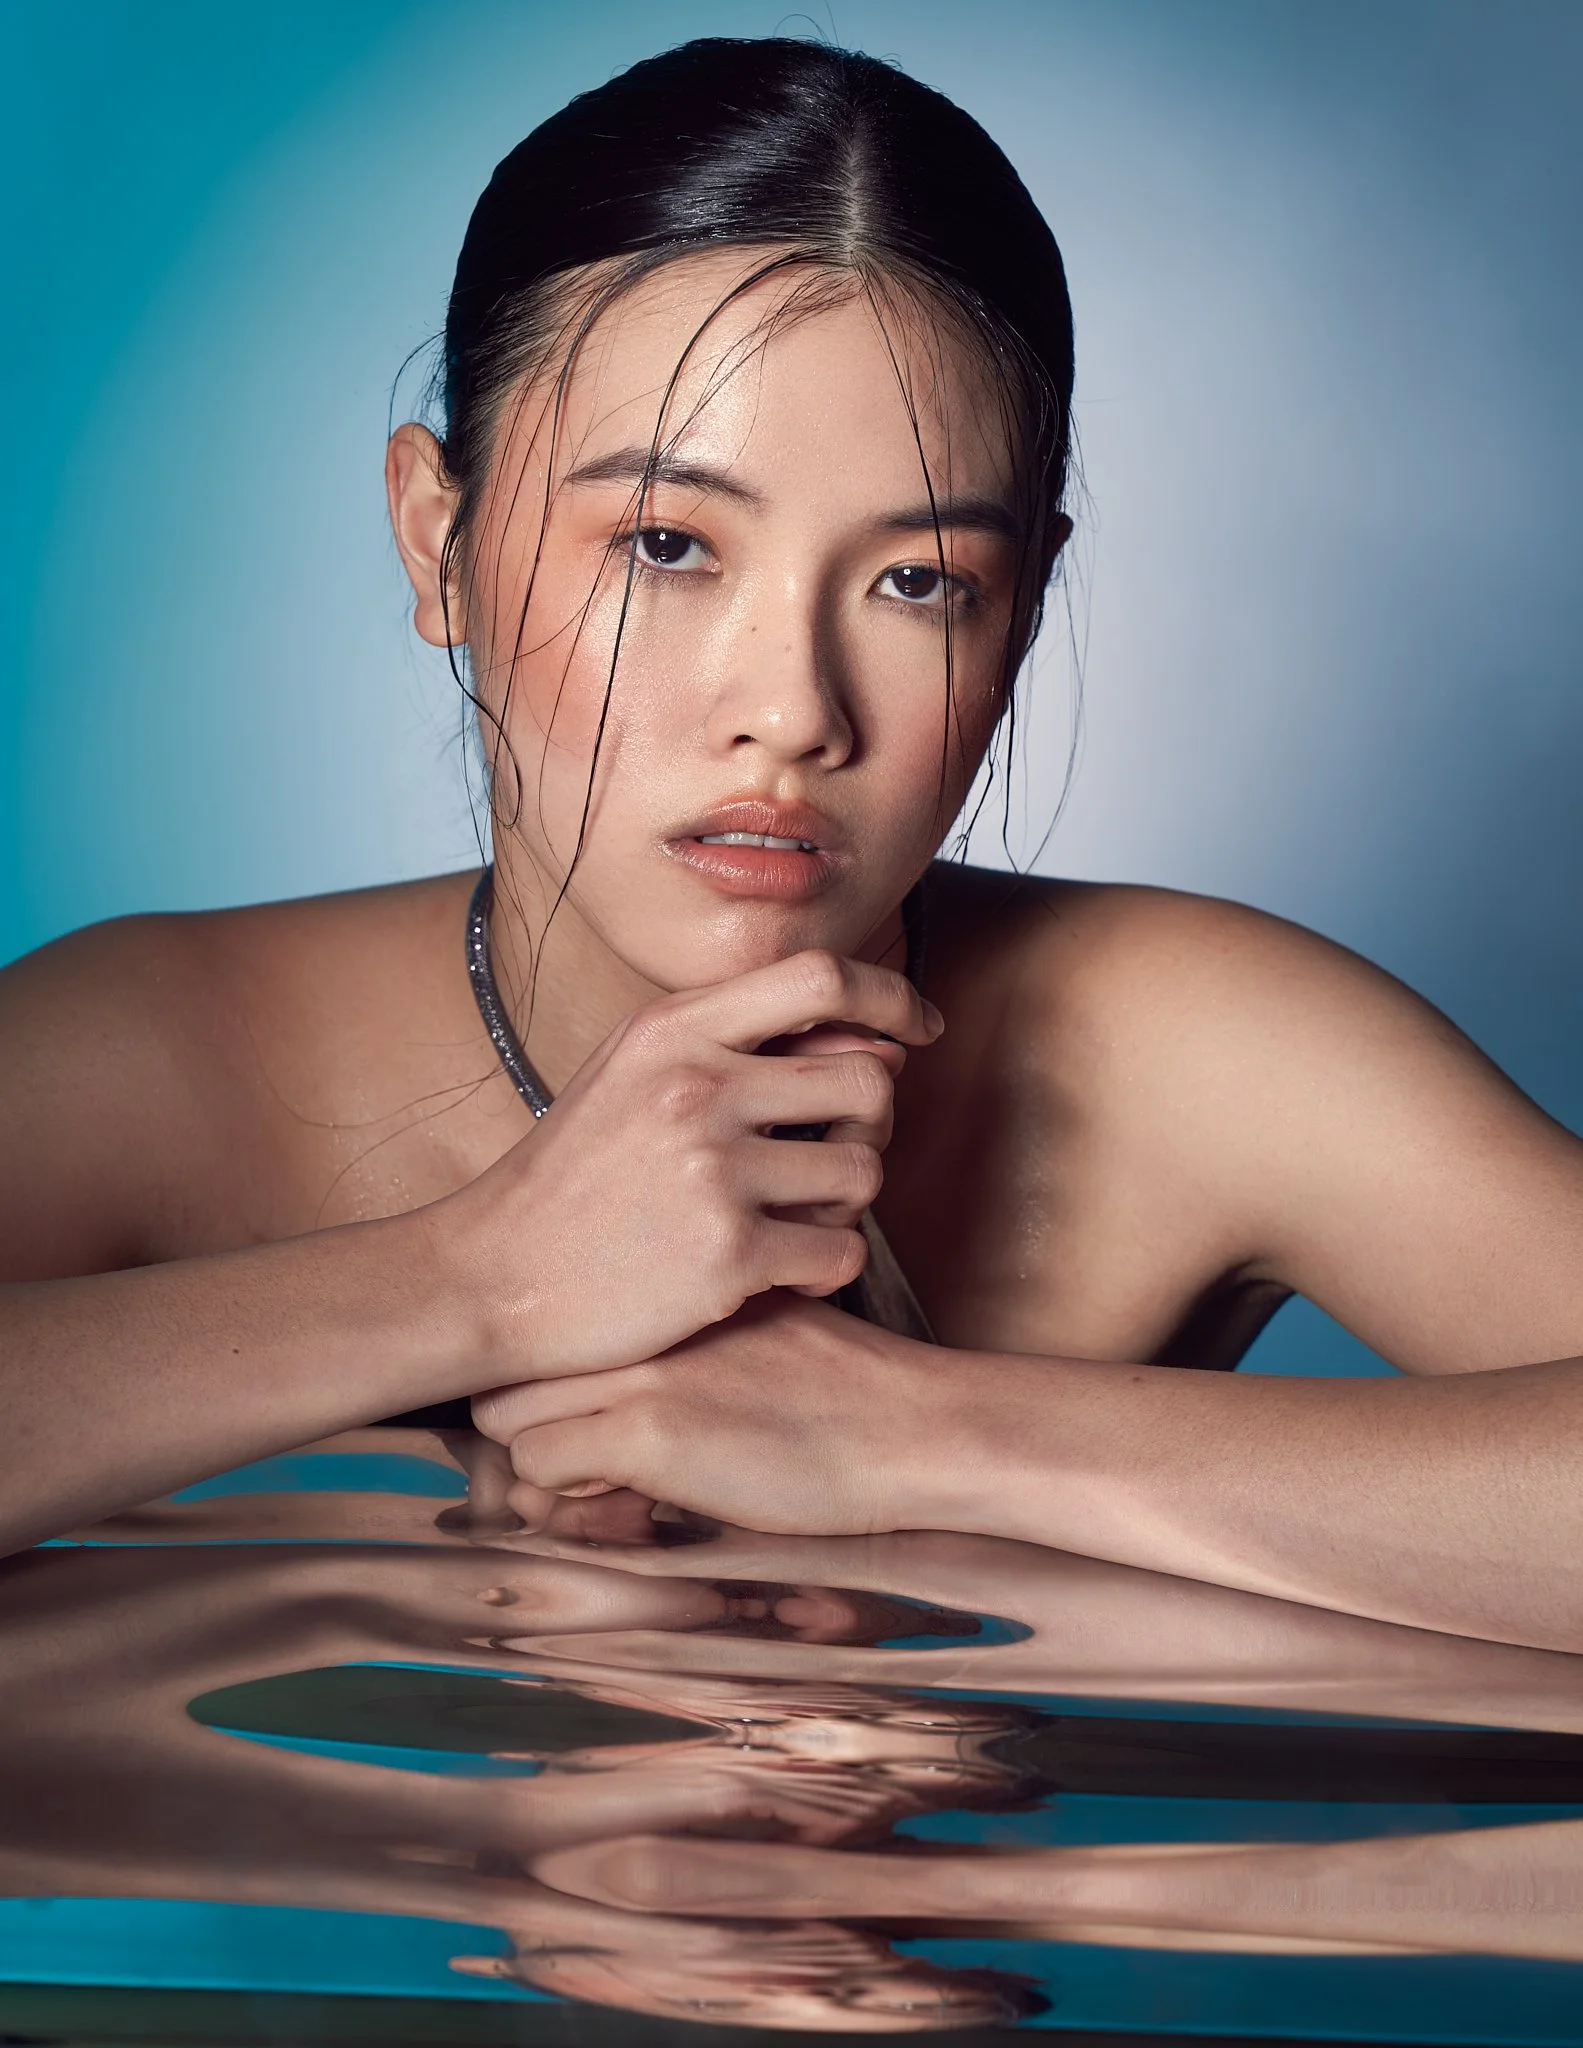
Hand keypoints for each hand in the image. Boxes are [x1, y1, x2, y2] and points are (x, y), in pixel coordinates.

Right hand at [441, 951, 941, 1378]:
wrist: (490, 1277)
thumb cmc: (574, 1177)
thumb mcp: (632, 1073)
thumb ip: (734, 1041)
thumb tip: (876, 1039)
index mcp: (673, 1030)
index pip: (822, 975)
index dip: (891, 996)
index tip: (919, 1029)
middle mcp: (696, 1088)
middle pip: (869, 1080)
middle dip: (873, 1124)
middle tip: (834, 1157)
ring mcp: (712, 1172)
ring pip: (867, 1171)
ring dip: (847, 1204)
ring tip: (794, 1219)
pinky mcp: (727, 1257)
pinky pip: (842, 1253)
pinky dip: (826, 1268)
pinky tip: (782, 1272)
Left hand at [472, 1292, 968, 1537]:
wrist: (911, 1428)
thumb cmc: (852, 1388)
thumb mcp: (760, 1322)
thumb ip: (691, 1330)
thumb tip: (637, 1369)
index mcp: (668, 1279)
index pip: (552, 1311)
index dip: (548, 1365)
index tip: (575, 1399)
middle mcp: (641, 1314)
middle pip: (511, 1359)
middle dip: (522, 1410)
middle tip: (574, 1446)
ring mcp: (640, 1368)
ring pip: (505, 1412)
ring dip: (537, 1454)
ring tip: (597, 1475)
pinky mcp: (650, 1432)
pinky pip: (540, 1464)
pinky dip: (563, 1491)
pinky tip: (620, 1495)